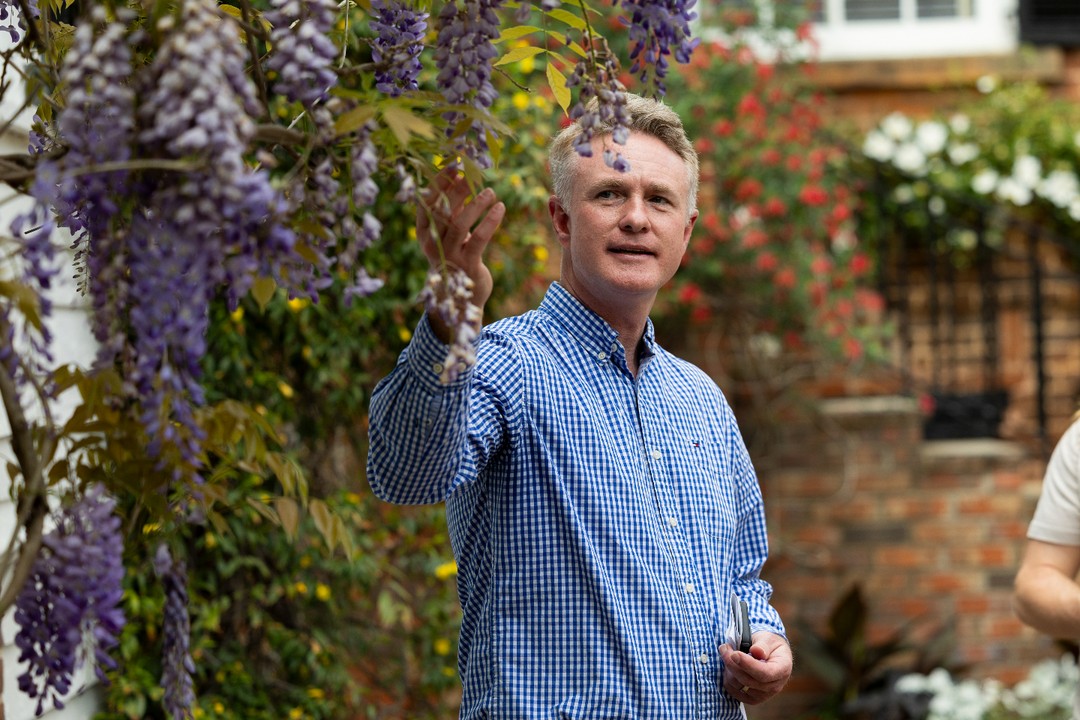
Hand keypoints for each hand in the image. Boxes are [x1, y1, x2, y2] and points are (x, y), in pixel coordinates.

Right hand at [416, 168, 505, 340]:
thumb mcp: (449, 233)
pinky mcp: (467, 265)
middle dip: (457, 190)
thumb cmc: (455, 258)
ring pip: (459, 224)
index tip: (453, 166)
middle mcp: (432, 244)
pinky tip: (500, 208)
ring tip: (490, 192)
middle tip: (472, 174)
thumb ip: (452, 209)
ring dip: (475, 204)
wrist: (460, 299)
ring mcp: (449, 255)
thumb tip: (461, 176)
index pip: (426, 202)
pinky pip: (478, 239)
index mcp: (423, 232)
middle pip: (441, 211)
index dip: (438, 183)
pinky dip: (490, 221)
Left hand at [719, 631, 791, 705]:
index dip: (747, 665)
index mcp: (783, 669)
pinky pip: (736, 694)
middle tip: (724, 647)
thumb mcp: (768, 639)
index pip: (765, 673)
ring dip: (728, 670)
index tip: (734, 654)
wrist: (770, 653)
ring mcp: (765, 694)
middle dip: (732, 663)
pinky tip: (728, 668)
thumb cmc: (769, 644)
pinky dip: (728, 681)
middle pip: (749, 680)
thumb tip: (756, 651)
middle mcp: (776, 685)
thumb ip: (762, 645)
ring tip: (727, 654)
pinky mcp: (753, 699)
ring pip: (740, 686)